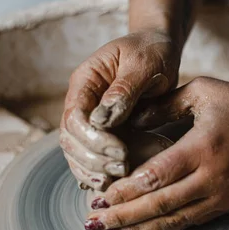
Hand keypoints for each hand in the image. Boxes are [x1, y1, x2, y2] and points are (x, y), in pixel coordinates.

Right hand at [60, 30, 180, 190]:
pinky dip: (98, 171)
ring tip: (120, 179)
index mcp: (85, 80)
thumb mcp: (143, 64)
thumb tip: (103, 120)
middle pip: (70, 139)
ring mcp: (89, 116)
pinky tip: (112, 182)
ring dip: (94, 169)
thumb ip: (123, 90)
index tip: (121, 151)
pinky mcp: (102, 130)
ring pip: (77, 152)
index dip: (93, 139)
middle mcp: (81, 100)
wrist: (158, 47)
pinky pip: (90, 155)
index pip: (74, 117)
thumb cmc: (152, 51)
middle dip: (94, 159)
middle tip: (123, 169)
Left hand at [83, 77, 228, 229]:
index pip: (156, 175)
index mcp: (202, 147)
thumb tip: (129, 119)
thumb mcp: (203, 92)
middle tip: (92, 224)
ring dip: (138, 229)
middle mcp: (211, 177)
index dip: (125, 190)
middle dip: (122, 217)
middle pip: (159, 205)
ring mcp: (220, 195)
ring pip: (173, 220)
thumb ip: (164, 104)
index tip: (99, 195)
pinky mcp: (226, 204)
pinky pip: (190, 222)